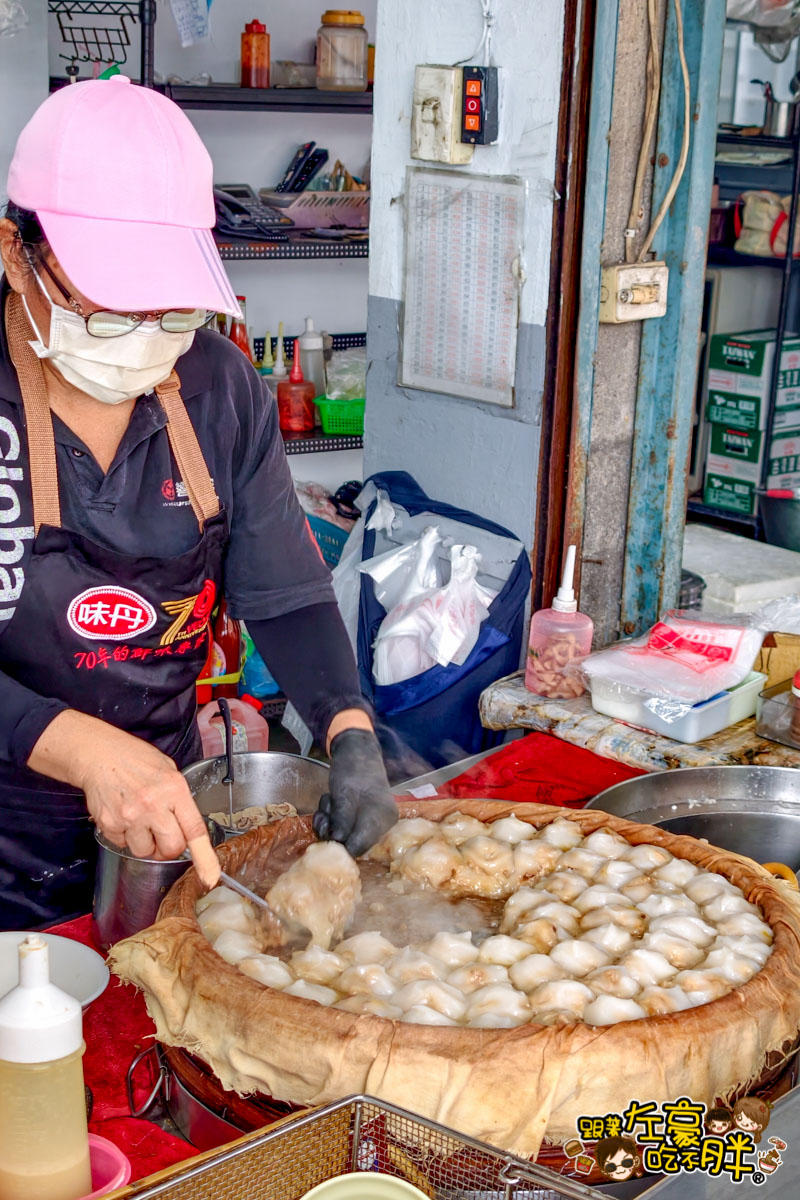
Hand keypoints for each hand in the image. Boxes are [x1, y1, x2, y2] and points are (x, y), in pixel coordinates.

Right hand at [28, 710, 208, 860]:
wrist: (99, 755)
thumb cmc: (135, 760)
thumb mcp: (169, 771)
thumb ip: (180, 799)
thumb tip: (187, 826)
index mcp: (174, 790)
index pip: (194, 830)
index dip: (205, 857)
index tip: (210, 876)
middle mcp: (153, 806)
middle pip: (171, 849)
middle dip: (170, 847)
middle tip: (164, 834)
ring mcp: (130, 817)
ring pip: (145, 852)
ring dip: (146, 843)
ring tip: (140, 821)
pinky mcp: (110, 825)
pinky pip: (123, 845)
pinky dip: (125, 837)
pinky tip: (124, 817)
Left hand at [313, 727, 397, 856]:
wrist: (358, 750)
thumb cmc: (353, 768)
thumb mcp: (344, 793)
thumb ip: (342, 819)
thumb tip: (338, 842)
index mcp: (382, 818)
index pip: (359, 846)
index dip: (339, 844)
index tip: (325, 833)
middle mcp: (381, 824)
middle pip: (352, 842)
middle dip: (332, 830)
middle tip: (324, 814)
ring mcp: (372, 821)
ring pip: (345, 834)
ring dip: (330, 821)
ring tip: (329, 801)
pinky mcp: (362, 818)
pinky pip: (345, 827)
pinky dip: (333, 817)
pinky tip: (331, 802)